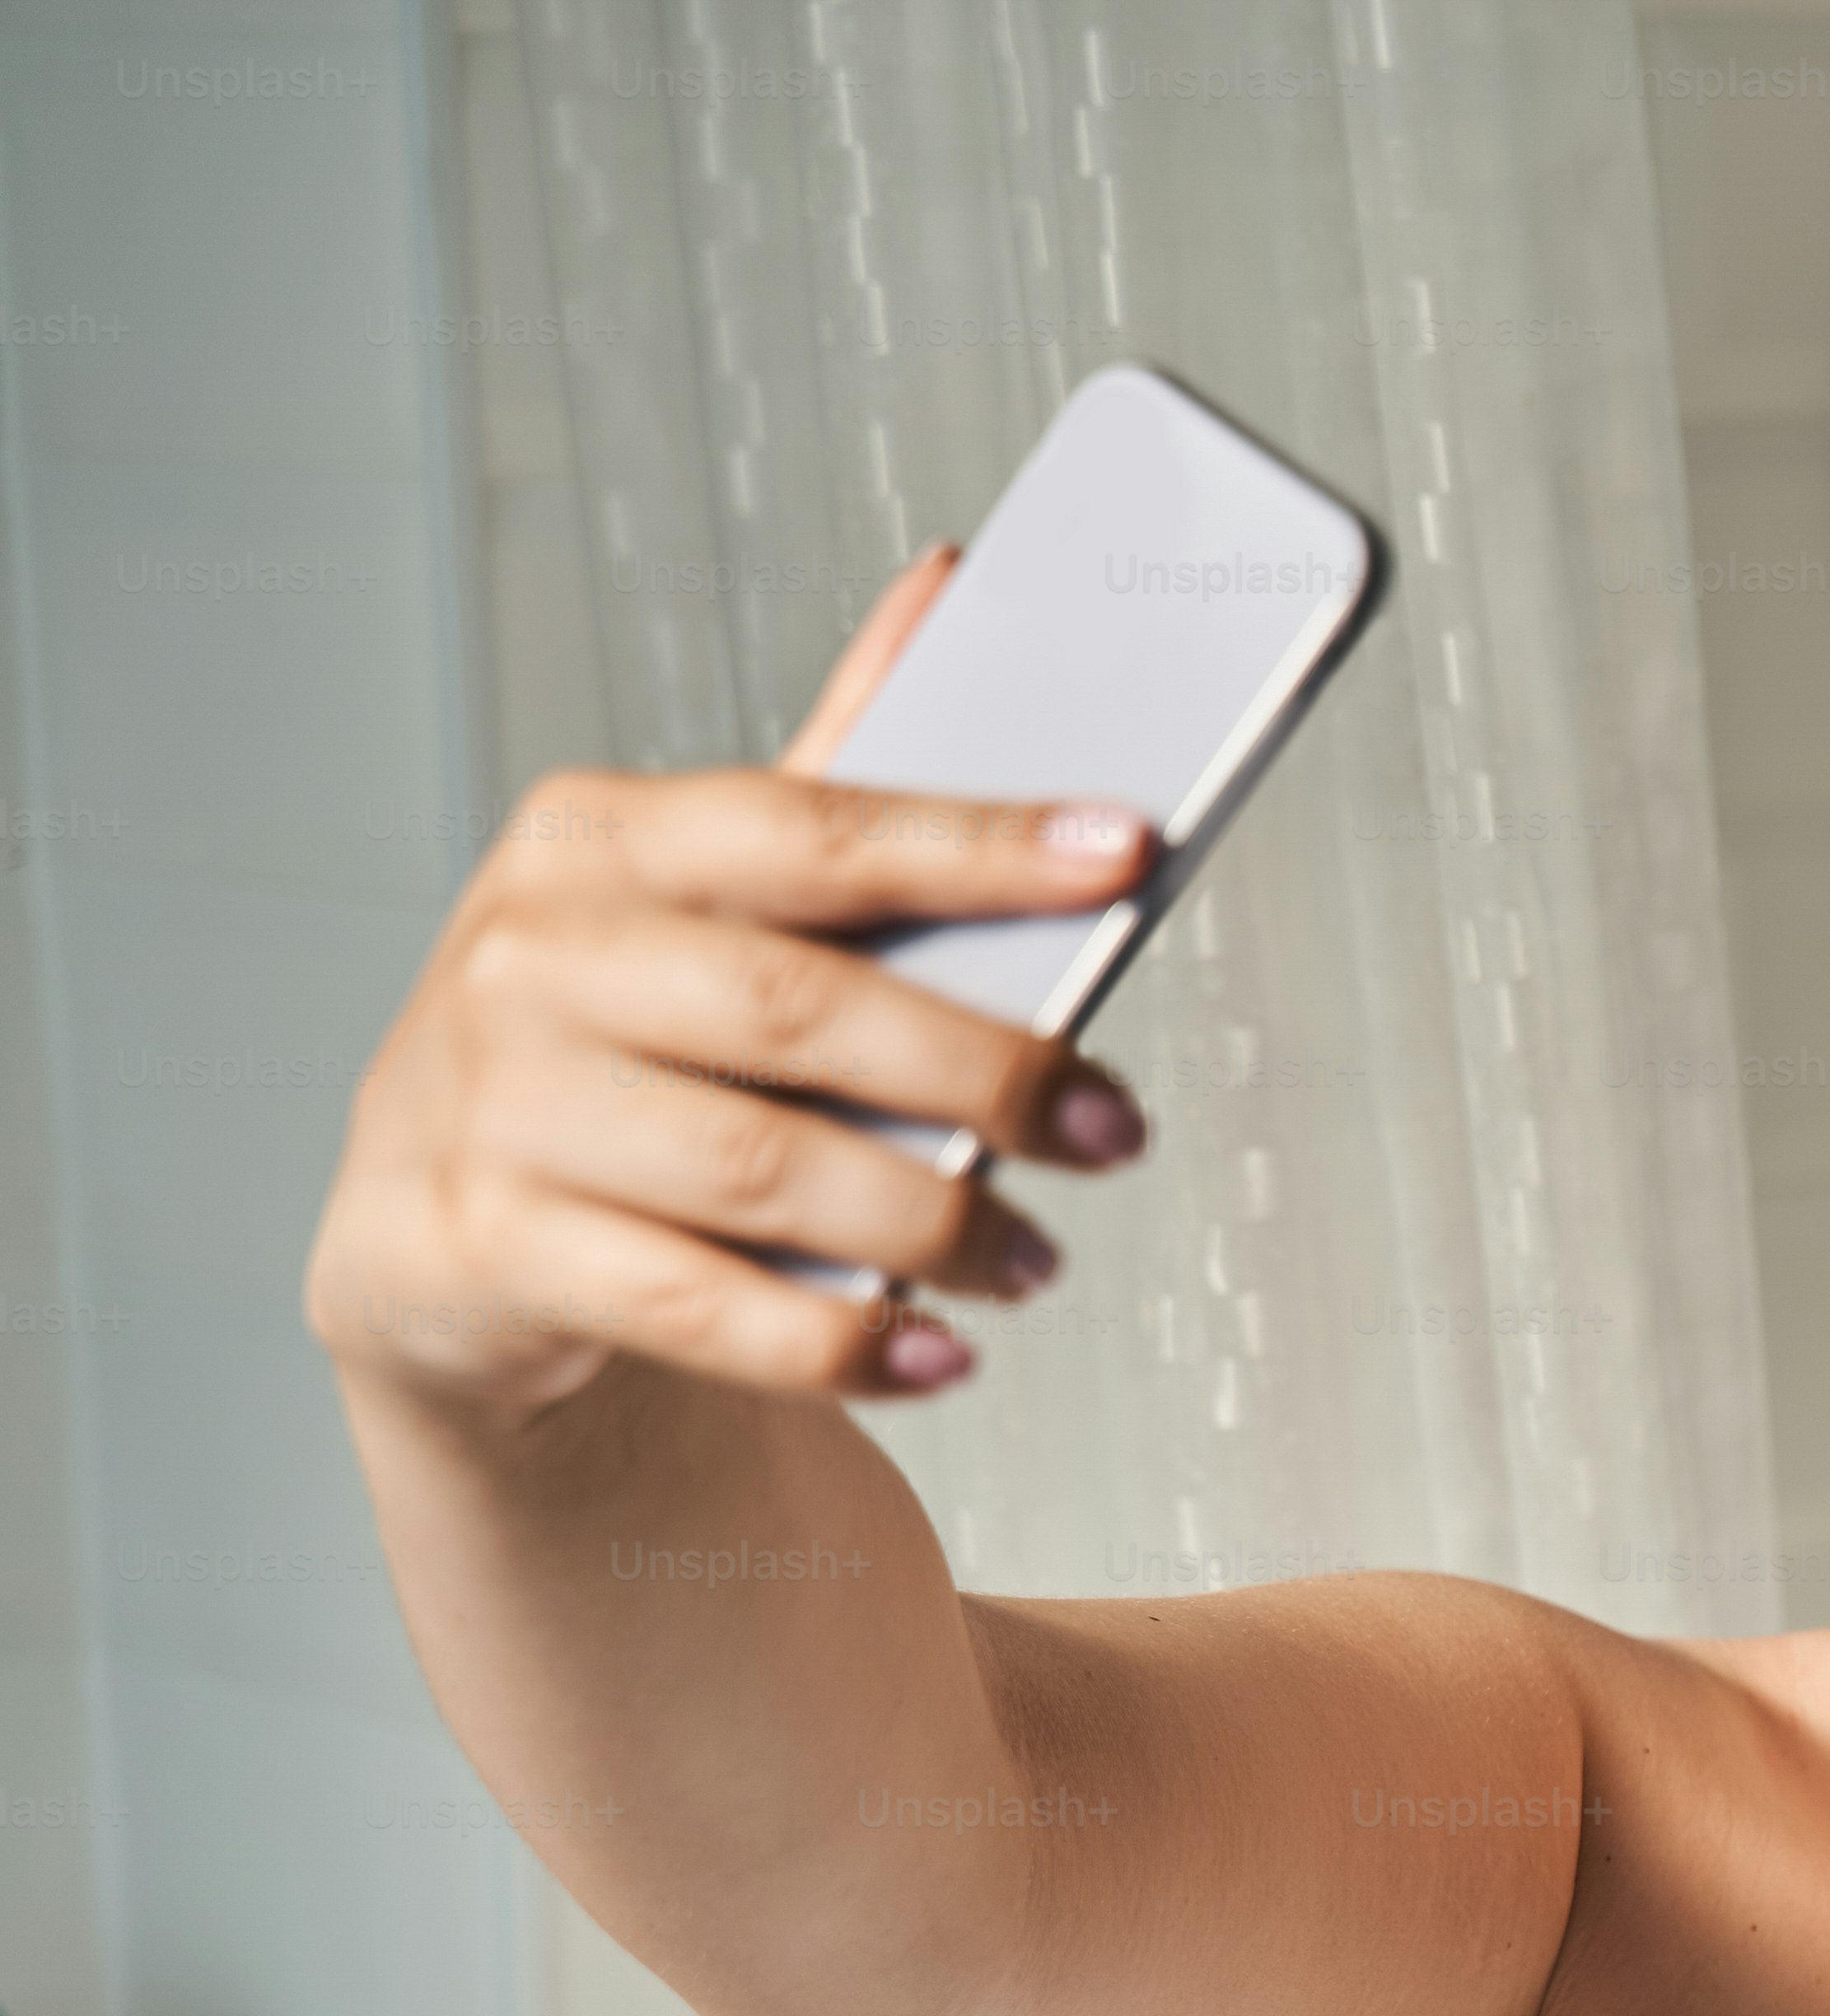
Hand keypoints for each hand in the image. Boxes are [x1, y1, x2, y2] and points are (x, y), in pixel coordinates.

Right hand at [306, 545, 1155, 1412]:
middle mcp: (527, 957)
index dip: (980, 840)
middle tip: (1113, 1129)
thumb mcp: (704, 900)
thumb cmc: (623, 1045)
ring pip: (761, 1170)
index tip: (1126, 850)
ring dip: (934, 1225)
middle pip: (801, 1009)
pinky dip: (836, 1340)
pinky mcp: (473, 1247)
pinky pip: (694, 1303)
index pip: (817, 826)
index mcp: (601, 838)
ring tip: (1038, 1257)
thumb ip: (834, 773)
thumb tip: (954, 585)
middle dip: (988, 1072)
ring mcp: (487, 1103)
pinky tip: (936, 1351)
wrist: (438, 1241)